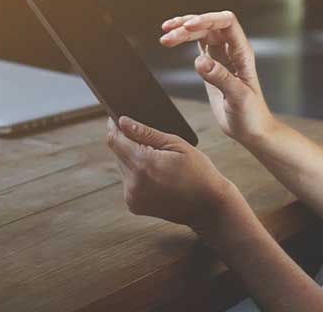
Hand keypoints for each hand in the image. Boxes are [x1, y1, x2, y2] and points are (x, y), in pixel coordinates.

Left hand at [106, 116, 236, 232]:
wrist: (208, 205)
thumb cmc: (198, 171)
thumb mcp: (177, 144)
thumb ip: (146, 133)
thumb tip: (122, 121)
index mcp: (144, 164)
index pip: (115, 139)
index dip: (114, 126)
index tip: (117, 117)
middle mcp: (133, 182)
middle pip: (117, 152)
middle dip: (128, 142)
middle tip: (150, 140)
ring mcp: (132, 196)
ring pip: (122, 166)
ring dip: (132, 158)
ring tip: (158, 158)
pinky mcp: (134, 205)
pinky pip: (128, 180)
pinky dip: (137, 173)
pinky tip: (156, 173)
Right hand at [159, 10, 276, 145]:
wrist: (252, 129)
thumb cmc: (252, 115)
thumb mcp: (238, 98)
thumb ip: (221, 78)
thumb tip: (200, 61)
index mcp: (243, 53)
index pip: (227, 23)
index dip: (208, 20)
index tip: (188, 26)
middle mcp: (232, 50)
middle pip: (210, 26)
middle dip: (188, 26)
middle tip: (168, 35)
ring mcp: (221, 56)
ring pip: (201, 33)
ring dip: (183, 31)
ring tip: (165, 36)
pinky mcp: (211, 65)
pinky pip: (197, 44)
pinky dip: (184, 40)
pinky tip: (172, 40)